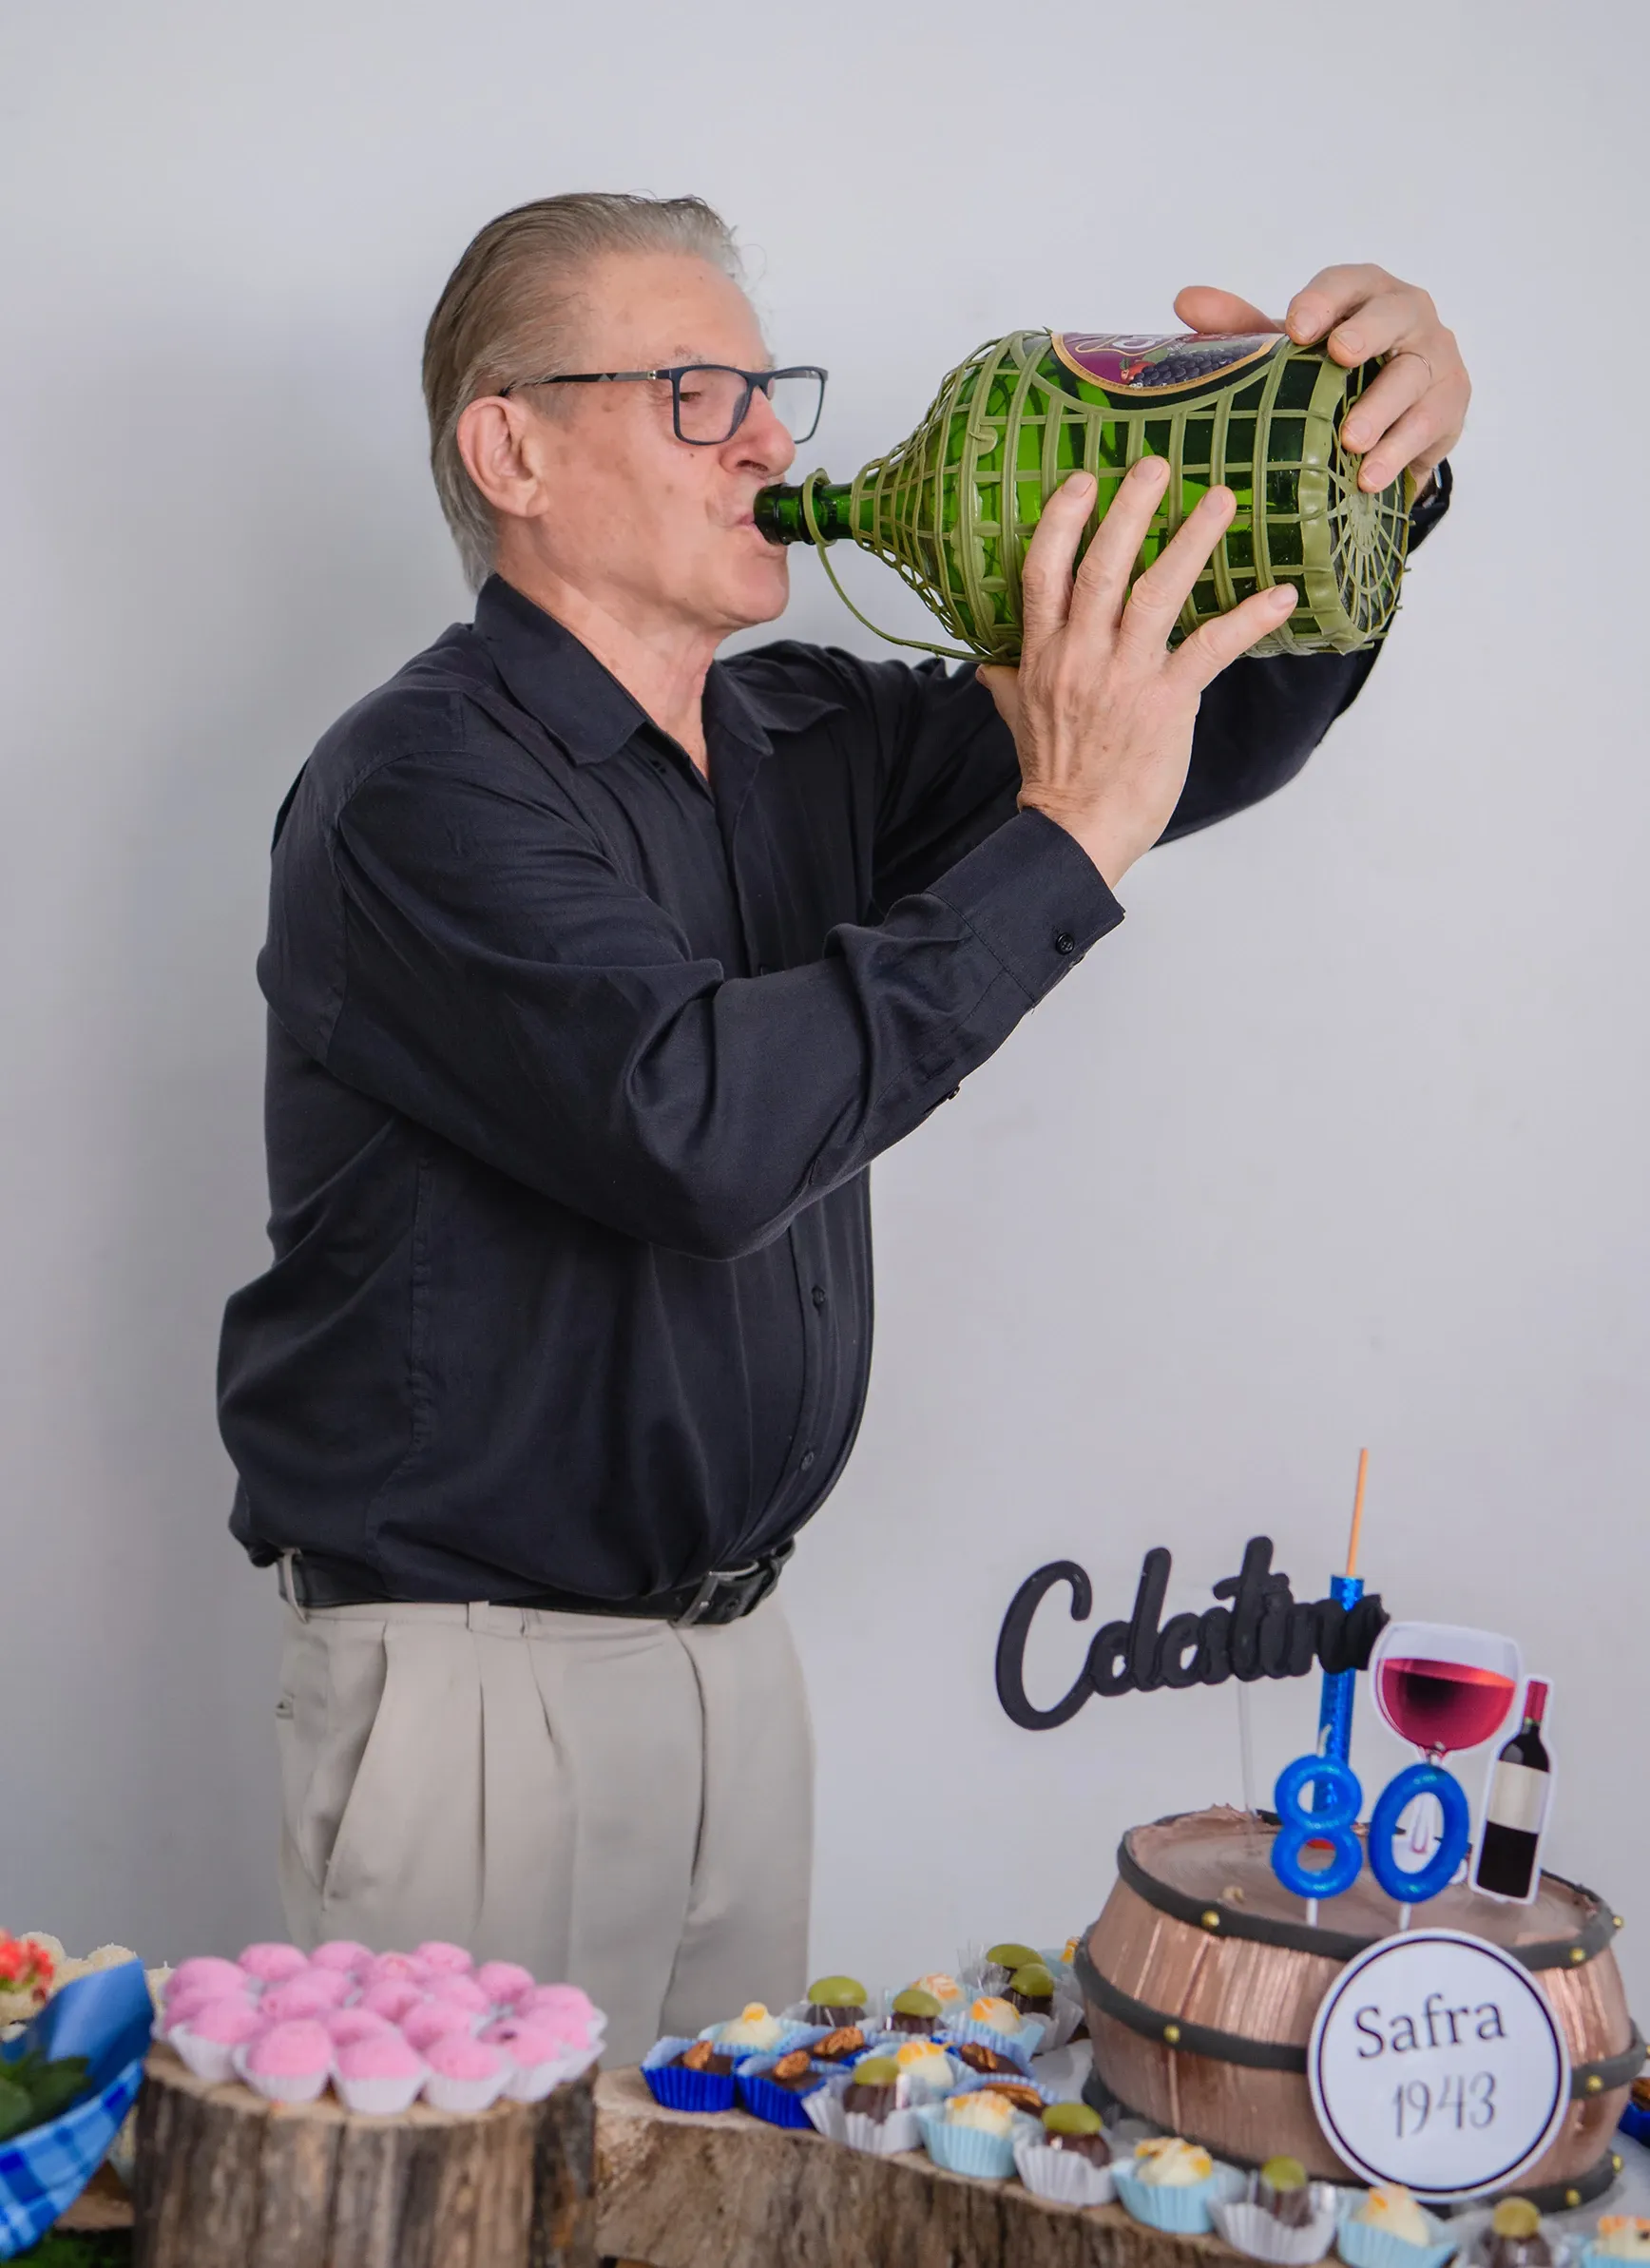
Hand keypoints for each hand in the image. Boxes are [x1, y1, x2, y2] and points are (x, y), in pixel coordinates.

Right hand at [979, 460, 1296, 888]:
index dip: (1062, 521)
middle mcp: (1081, 656)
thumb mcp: (1016, 720)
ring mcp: (1124, 677)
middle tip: (1156, 464)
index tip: (1082, 480)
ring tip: (1220, 500)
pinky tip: (1281, 596)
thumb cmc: (1054, 778)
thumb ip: (1008, 681)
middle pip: (1102, 566)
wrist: (1074, 832)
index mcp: (1044, 654)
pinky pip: (1211, 648)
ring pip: (1157, 592)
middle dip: (1130, 509)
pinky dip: (1249, 618)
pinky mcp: (1166, 702)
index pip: (1043, 572)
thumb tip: (986, 662)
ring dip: (1192, 541)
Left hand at [1174, 266, 1468, 491]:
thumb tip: (1184, 300)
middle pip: (1394, 315)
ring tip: (1351, 441)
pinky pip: (1427, 424)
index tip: (1297, 326)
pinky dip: (1397, 452)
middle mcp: (1407, 314)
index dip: (1325, 299)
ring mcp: (1434, 358)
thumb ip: (1242, 328)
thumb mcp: (1288, 352)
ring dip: (1381, 408)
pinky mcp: (1450, 403)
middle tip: (1340, 356)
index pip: (1348, 283)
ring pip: (1413, 375)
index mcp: (1365, 293)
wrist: (1389, 422)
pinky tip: (1369, 478)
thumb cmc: (1332, 376)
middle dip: (1367, 333)